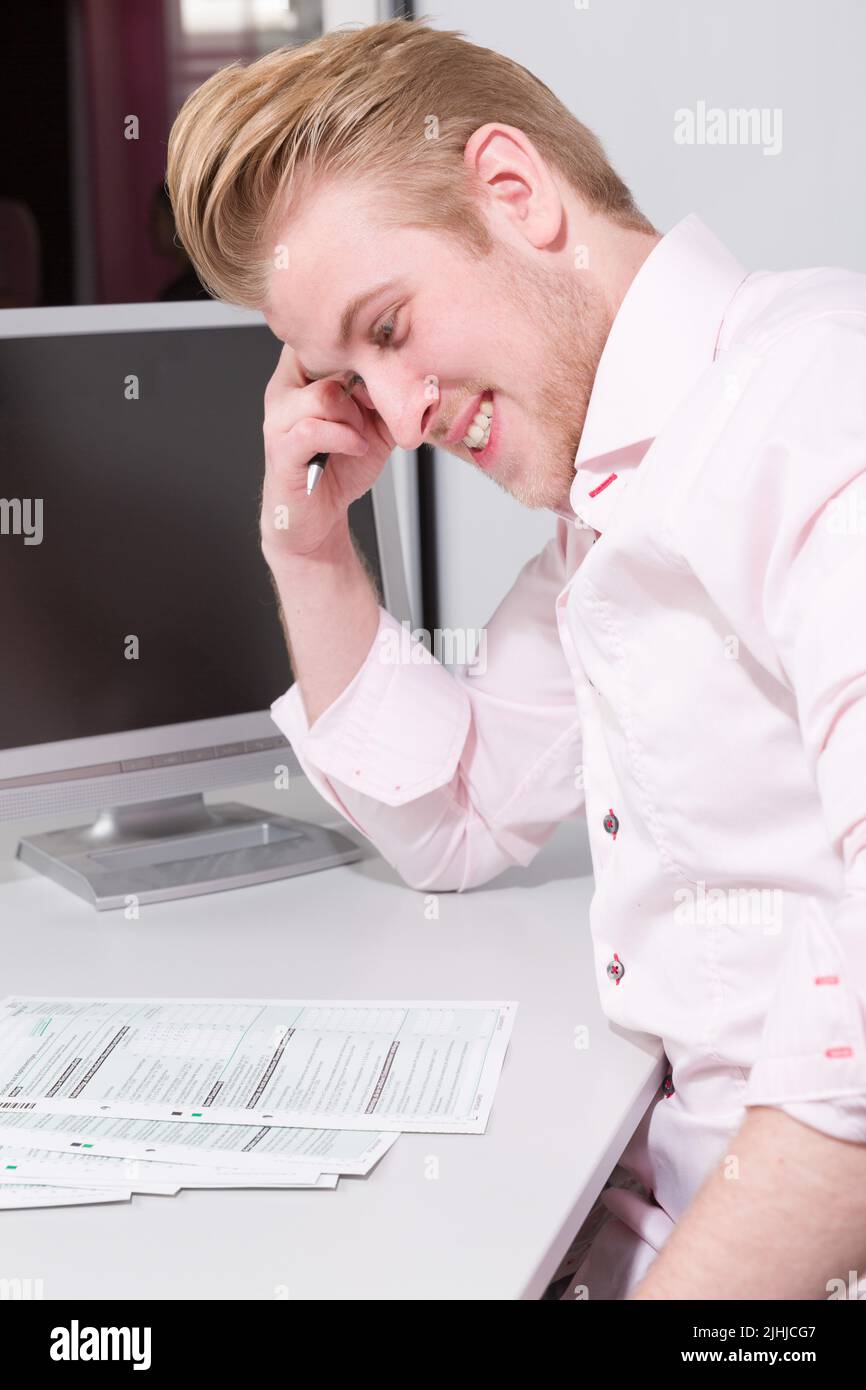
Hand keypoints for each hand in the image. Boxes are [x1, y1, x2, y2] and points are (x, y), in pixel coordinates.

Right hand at [260, 343, 394, 559]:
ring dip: (355, 417)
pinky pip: (314, 429)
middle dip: (365, 386)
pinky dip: (345, 438)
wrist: (319, 518)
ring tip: (362, 436)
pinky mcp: (281, 449)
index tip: (387, 368)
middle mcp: (284, 390)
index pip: (326, 336)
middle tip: (377, 409)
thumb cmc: (340, 467)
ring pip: (324, 395)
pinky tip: (357, 448)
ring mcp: (278, 419)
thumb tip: (418, 373)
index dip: (361, 348)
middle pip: (328, 361)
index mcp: (303, 374)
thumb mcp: (375, 423)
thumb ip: (387, 395)